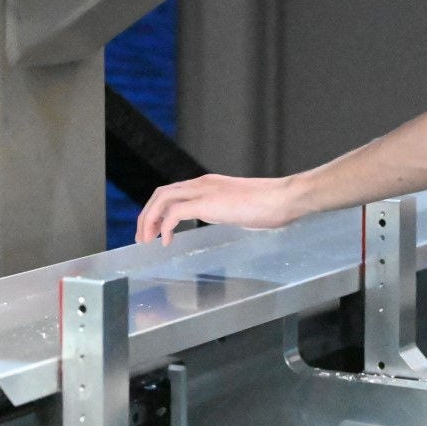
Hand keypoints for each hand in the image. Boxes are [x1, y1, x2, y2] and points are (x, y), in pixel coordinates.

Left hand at [137, 174, 302, 244]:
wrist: (283, 198)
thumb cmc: (271, 205)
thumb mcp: (241, 207)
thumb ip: (229, 210)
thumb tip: (230, 220)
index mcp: (209, 184)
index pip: (173, 191)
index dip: (158, 209)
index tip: (154, 229)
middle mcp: (202, 183)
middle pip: (161, 193)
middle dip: (146, 215)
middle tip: (142, 237)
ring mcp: (204, 191)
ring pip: (162, 199)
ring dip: (149, 220)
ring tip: (146, 240)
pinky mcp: (207, 203)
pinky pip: (174, 213)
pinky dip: (164, 227)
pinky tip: (166, 241)